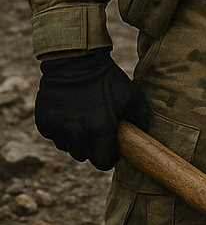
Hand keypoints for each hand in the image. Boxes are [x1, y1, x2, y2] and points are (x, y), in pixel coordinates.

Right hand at [35, 48, 150, 169]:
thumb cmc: (108, 80)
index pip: (104, 163)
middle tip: (98, 126)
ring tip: (84, 115)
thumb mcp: (132, 96)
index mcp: (100, 132)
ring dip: (76, 138)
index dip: (109, 155)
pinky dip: (62, 128)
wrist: (76, 61)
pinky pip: (55, 135)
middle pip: (85, 156)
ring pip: (69, 147)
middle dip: (93, 146)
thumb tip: (143, 135)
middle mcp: (77, 136)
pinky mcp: (43, 125)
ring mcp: (58, 131)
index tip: (112, 145)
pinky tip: (70, 110)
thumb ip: (141, 118)